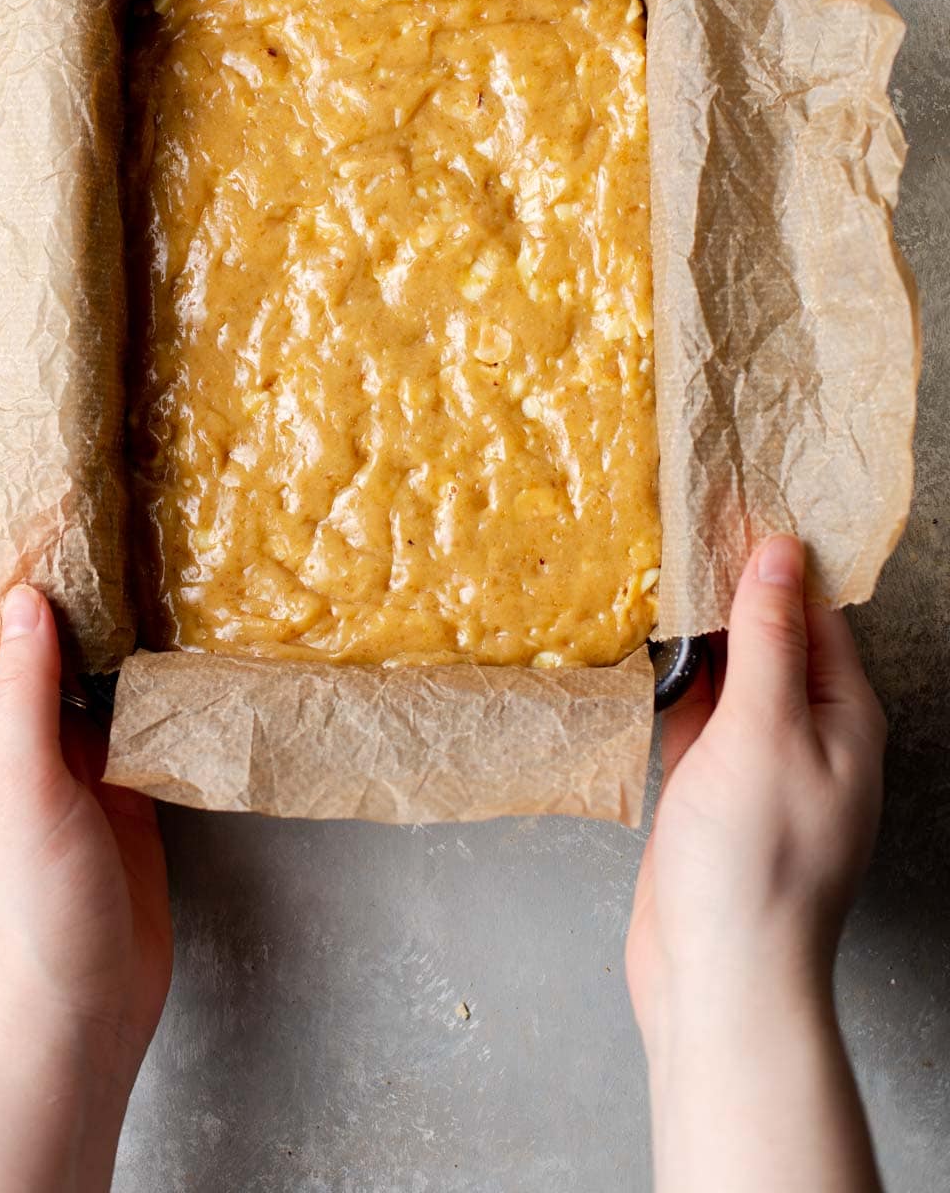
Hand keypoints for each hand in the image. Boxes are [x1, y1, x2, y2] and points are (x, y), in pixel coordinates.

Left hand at [0, 585, 171, 1079]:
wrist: (83, 1012)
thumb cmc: (29, 910)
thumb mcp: (18, 789)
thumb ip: (25, 693)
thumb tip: (26, 602)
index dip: (25, 592)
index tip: (64, 528)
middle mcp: (20, 752)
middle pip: (49, 661)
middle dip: (83, 611)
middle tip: (128, 536)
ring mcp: (75, 775)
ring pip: (98, 690)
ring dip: (125, 648)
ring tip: (164, 575)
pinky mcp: (126, 797)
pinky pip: (140, 728)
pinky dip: (159, 695)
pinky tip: (188, 655)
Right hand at [626, 535, 886, 1192]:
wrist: (717, 979)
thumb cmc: (752, 862)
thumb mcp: (764, 731)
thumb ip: (768, 639)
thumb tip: (780, 553)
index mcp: (843, 716)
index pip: (812, 612)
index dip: (771, 557)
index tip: (726, 500)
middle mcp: (806, 734)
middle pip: (768, 638)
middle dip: (726, 587)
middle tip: (674, 522)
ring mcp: (755, 765)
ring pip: (726, 676)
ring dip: (693, 632)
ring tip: (647, 568)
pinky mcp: (709, 791)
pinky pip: (694, 717)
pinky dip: (670, 681)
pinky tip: (637, 648)